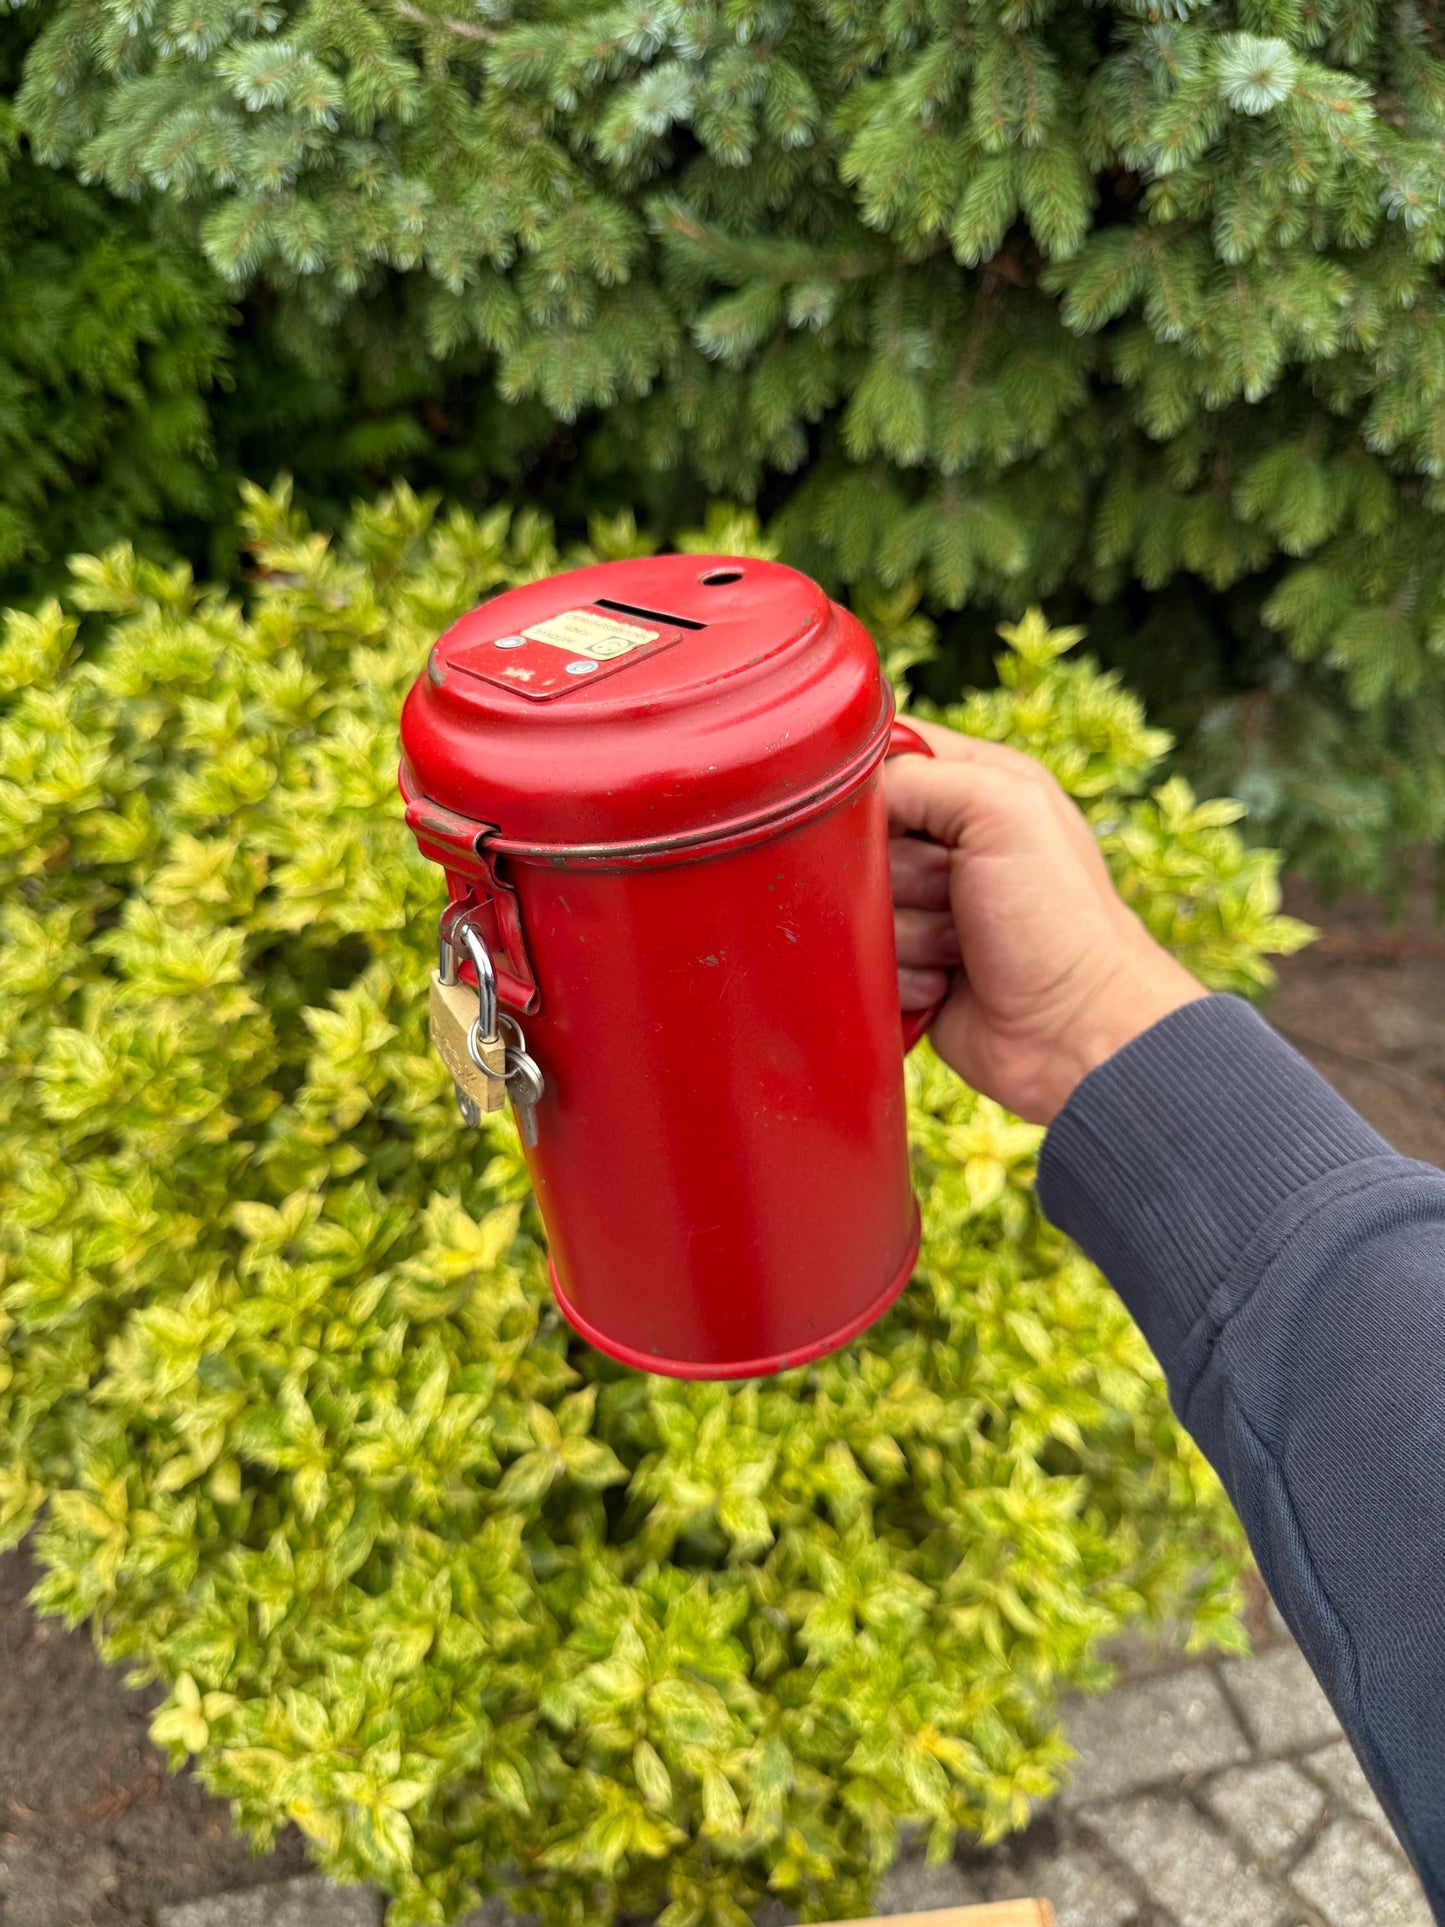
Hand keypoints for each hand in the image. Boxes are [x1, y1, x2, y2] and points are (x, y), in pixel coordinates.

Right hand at [887, 720, 1206, 1123]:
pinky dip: (901, 976)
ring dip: (906, 931)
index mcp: (980, 787)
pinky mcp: (909, 965)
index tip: (898, 821)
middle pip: (859, 837)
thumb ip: (921, 776)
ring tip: (962, 947)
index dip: (876, 788)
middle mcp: (951, 841)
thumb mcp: (1003, 809)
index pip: (888, 756)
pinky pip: (861, 960)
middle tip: (956, 892)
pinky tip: (949, 983)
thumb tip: (853, 796)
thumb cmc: (1058, 918)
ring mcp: (926, 907)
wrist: (1074, 1033)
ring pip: (855, 903)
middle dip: (900, 872)